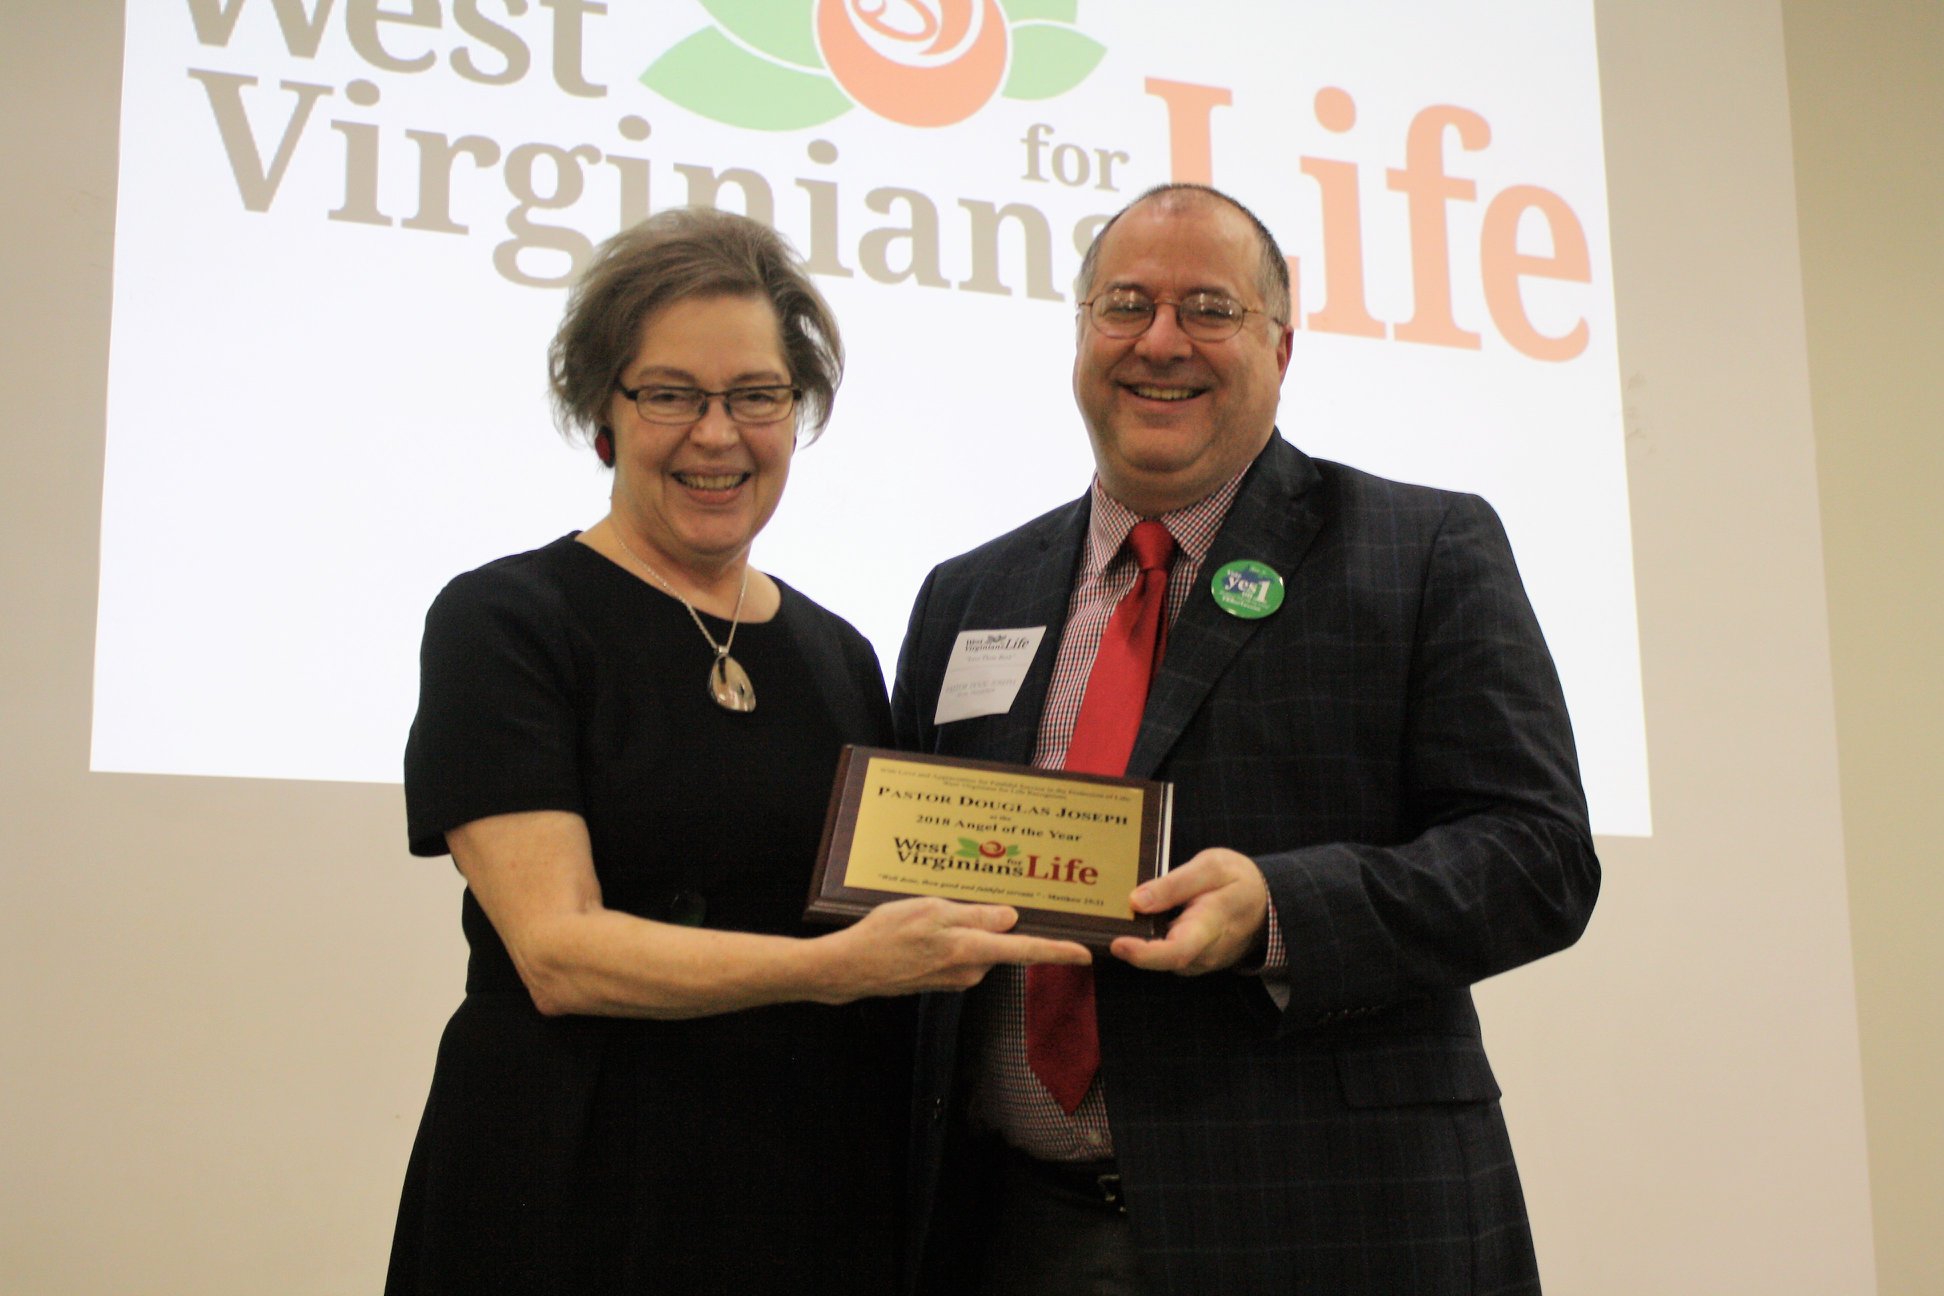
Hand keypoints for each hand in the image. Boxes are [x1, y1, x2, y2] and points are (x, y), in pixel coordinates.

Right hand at [819, 897, 1090, 1000]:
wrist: (851, 968)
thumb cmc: (885, 935)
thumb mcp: (931, 911)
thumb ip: (974, 915)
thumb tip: (1010, 918)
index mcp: (971, 949)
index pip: (1026, 950)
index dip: (1058, 951)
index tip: (1085, 954)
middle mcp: (969, 969)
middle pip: (1000, 942)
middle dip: (993, 922)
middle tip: (969, 899)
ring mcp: (955, 977)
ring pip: (977, 945)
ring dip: (964, 927)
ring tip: (929, 911)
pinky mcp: (941, 979)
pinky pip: (958, 953)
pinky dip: (949, 938)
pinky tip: (922, 928)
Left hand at [1109, 847, 1267, 974]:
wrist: (1268, 905)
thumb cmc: (1239, 880)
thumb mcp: (1211, 866)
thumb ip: (1175, 884)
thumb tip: (1136, 900)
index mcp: (1211, 925)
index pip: (1176, 950)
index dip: (1144, 953)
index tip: (1116, 943)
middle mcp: (1203, 952)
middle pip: (1160, 959)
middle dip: (1128, 945)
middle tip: (1097, 921)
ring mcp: (1198, 961)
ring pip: (1159, 958)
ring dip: (1135, 942)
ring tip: (1109, 915)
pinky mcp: (1192, 960)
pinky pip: (1164, 954)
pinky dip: (1146, 940)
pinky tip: (1132, 920)